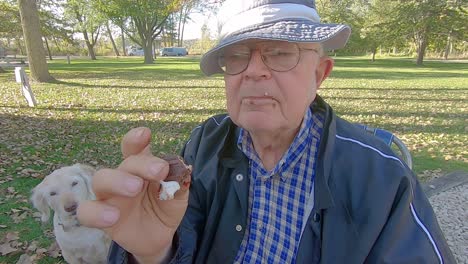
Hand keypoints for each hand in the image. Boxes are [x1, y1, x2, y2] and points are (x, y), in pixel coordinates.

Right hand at [77, 127, 188, 261]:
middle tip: (159, 171)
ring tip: (135, 188)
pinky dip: (97, 212)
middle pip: (124, 163)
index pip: (135, 148)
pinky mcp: (101, 217)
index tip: (145, 133)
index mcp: (141, 166)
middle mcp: (123, 176)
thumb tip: (181, 171)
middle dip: (140, 164)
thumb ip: (178, 183)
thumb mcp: (177, 196)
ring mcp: (109, 196)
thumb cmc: (165, 207)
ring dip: (117, 181)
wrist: (159, 236)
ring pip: (101, 180)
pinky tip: (113, 216)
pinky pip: (87, 212)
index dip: (137, 139)